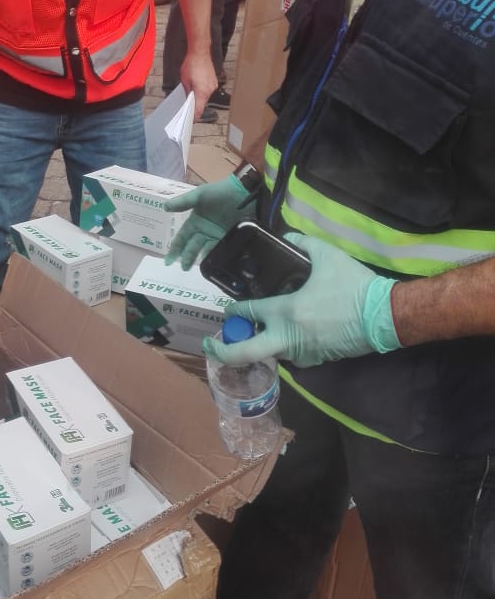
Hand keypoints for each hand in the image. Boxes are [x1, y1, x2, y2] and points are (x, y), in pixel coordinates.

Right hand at [164, 175, 256, 268]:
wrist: (244, 193)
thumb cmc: (219, 192)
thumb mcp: (199, 195)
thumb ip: (183, 202)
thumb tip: (164, 207)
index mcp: (195, 222)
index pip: (181, 238)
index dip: (174, 249)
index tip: (168, 261)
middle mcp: (203, 231)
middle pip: (192, 247)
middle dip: (187, 258)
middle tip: (184, 268)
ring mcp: (216, 236)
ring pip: (205, 251)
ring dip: (200, 260)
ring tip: (196, 268)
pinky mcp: (228, 239)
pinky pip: (219, 250)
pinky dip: (214, 257)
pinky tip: (211, 264)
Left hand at [179, 51, 216, 122]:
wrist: (200, 52)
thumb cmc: (191, 64)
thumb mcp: (184, 80)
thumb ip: (187, 92)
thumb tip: (188, 99)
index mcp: (202, 92)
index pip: (199, 109)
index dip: (194, 116)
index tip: (191, 121)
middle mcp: (209, 90)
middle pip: (202, 103)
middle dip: (195, 105)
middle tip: (188, 108)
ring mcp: (213, 85)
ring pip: (205, 97)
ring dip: (199, 97)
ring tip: (191, 94)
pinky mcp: (214, 81)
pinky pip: (208, 90)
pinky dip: (202, 91)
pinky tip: (197, 86)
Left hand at [202, 233, 400, 367]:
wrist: (385, 316)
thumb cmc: (354, 286)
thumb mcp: (327, 255)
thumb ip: (302, 243)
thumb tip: (288, 237)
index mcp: (285, 312)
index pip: (248, 313)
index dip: (234, 310)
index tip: (226, 309)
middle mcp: (288, 338)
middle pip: (245, 354)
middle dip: (223, 352)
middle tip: (213, 346)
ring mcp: (302, 353)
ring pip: (270, 355)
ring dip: (260, 346)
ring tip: (255, 333)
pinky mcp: (317, 361)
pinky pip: (292, 357)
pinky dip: (284, 348)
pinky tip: (287, 335)